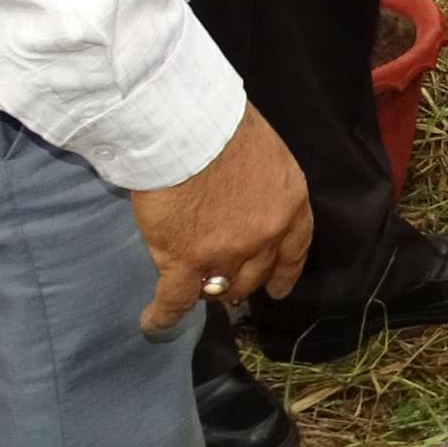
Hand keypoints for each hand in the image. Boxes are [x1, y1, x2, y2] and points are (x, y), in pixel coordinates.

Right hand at [127, 103, 311, 337]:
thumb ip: (260, 183)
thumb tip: (242, 194)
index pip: (294, 247)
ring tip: (190, 293)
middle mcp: (264, 234)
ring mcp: (227, 252)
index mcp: (289, 202)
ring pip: (218, 288)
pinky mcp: (186, 261)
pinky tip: (153, 321)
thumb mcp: (263, 152)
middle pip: (254, 273)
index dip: (285, 271)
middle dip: (240, 281)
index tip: (279, 288)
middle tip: (222, 283)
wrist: (188, 129)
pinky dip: (164, 313)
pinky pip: (176, 299)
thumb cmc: (223, 125)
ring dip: (205, 292)